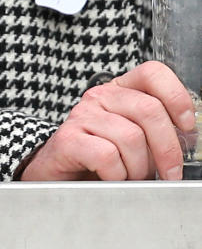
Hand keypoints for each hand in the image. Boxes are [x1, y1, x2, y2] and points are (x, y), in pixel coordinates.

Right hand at [21, 61, 195, 180]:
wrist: (61, 179)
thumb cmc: (103, 161)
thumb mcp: (135, 140)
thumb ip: (156, 131)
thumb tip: (189, 138)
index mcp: (120, 91)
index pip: (152, 73)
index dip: (176, 97)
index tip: (187, 126)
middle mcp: (100, 97)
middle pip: (149, 110)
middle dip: (168, 149)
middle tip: (168, 172)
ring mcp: (81, 116)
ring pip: (131, 137)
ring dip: (139, 168)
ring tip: (131, 176)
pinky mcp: (68, 139)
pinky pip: (107, 156)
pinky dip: (118, 175)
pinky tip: (111, 178)